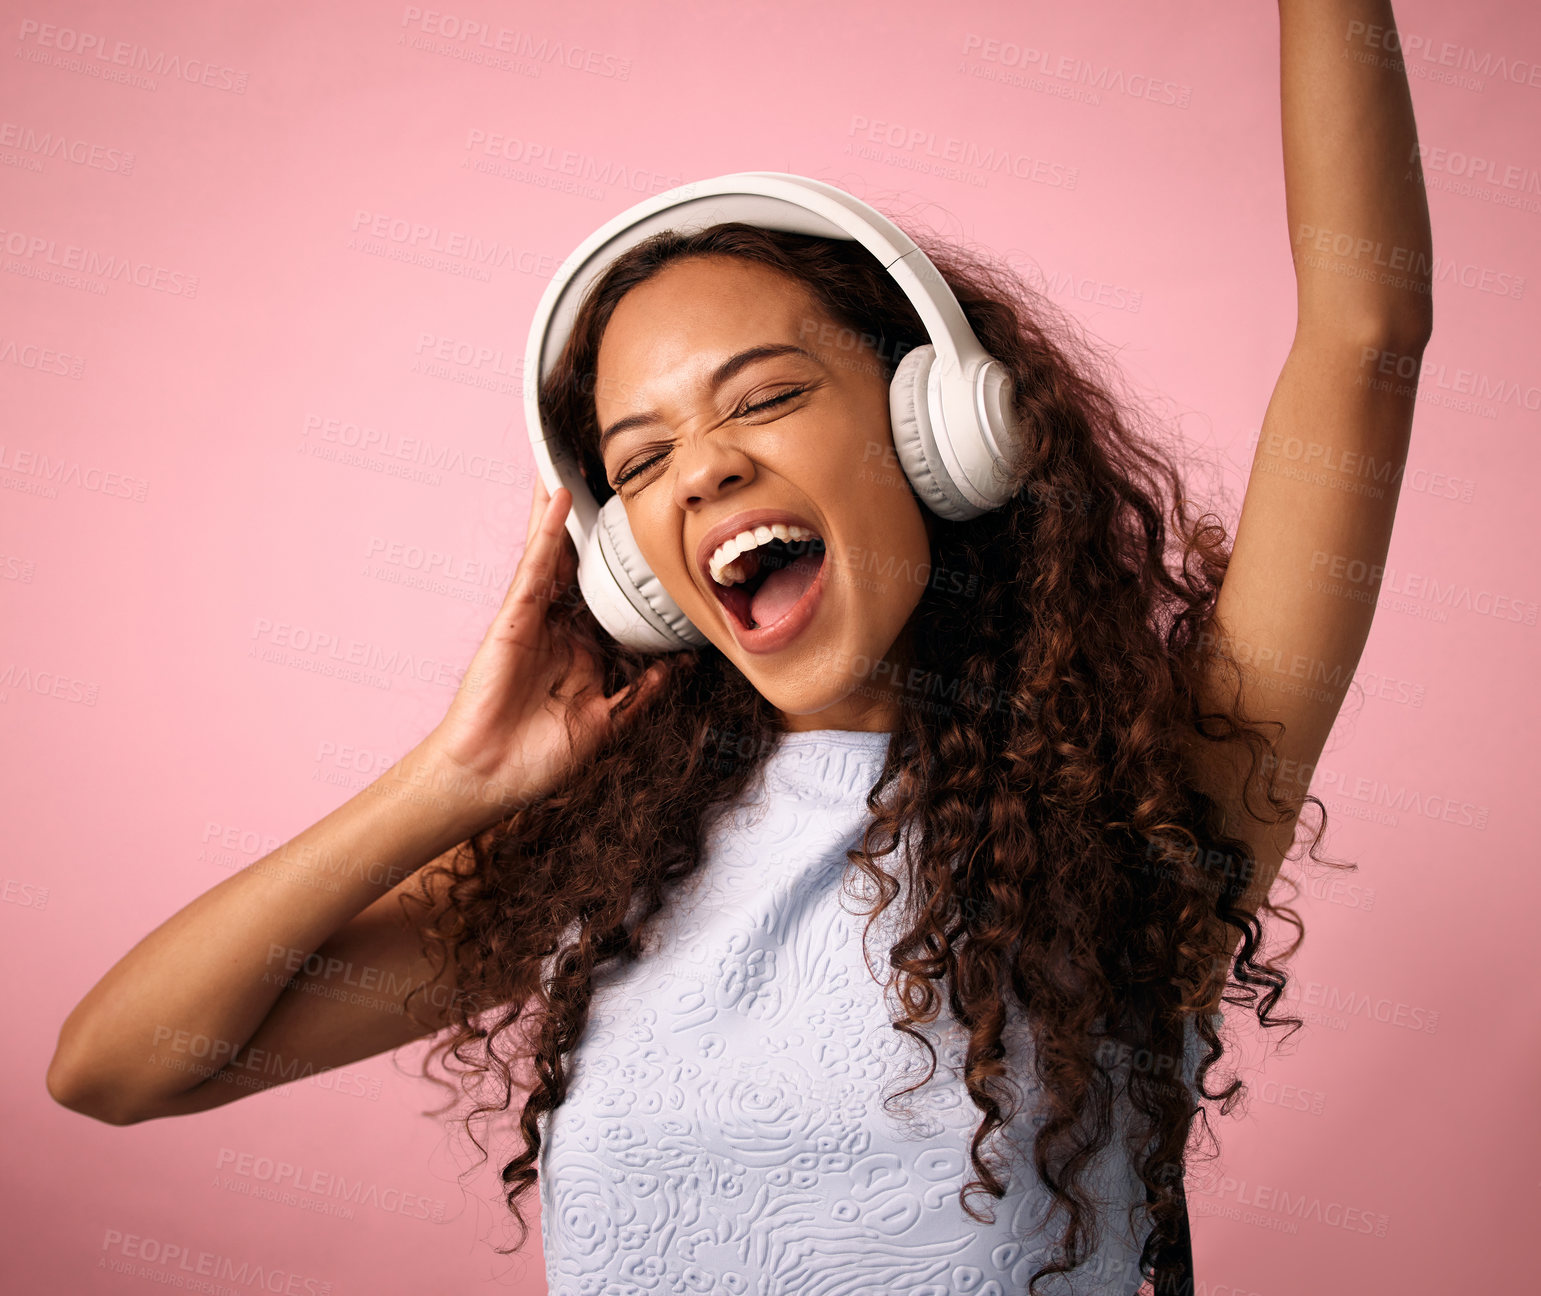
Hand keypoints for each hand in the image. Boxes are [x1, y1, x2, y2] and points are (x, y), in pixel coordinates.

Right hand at [420, 473, 669, 833]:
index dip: (619, 561)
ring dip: (562, 509)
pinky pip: (533, 570)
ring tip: (574, 461)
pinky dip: (547, 535)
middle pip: (575, 562)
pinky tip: (559, 501)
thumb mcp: (606, 724)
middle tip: (603, 472)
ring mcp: (532, 621)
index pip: (605, 595)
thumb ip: (639, 695)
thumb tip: (676, 667)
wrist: (491, 780)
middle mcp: (556, 628)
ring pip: (552, 553)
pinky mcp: (512, 621)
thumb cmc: (538, 758)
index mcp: (580, 649)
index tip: (641, 528)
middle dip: (587, 521)